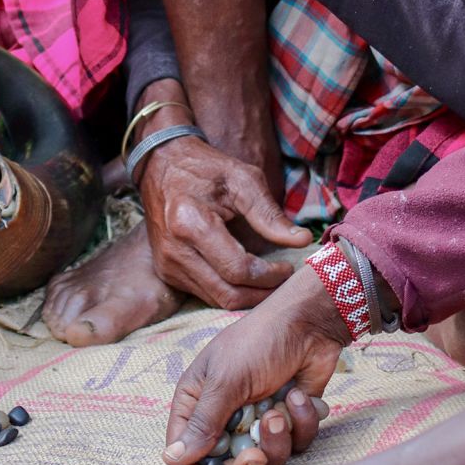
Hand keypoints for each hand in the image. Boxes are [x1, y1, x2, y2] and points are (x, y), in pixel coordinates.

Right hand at [139, 137, 310, 310]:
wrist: (162, 165)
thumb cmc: (204, 168)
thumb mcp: (242, 179)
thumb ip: (269, 214)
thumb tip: (302, 240)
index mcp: (190, 222)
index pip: (238, 269)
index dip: (270, 275)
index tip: (288, 266)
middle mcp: (174, 250)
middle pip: (228, 293)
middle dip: (262, 293)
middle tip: (283, 279)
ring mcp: (167, 264)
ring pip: (217, 299)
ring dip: (248, 296)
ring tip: (269, 279)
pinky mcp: (166, 272)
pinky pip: (205, 293)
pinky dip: (230, 291)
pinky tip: (246, 278)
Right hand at [163, 265, 348, 464]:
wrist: (310, 324)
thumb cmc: (259, 342)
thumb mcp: (226, 381)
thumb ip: (202, 423)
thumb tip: (171, 459)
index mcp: (197, 401)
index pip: (184, 454)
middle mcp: (224, 416)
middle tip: (256, 454)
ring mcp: (258, 421)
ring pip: (265, 461)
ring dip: (276, 438)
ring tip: (281, 408)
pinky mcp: (289, 423)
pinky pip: (295, 446)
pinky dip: (301, 422)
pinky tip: (301, 397)